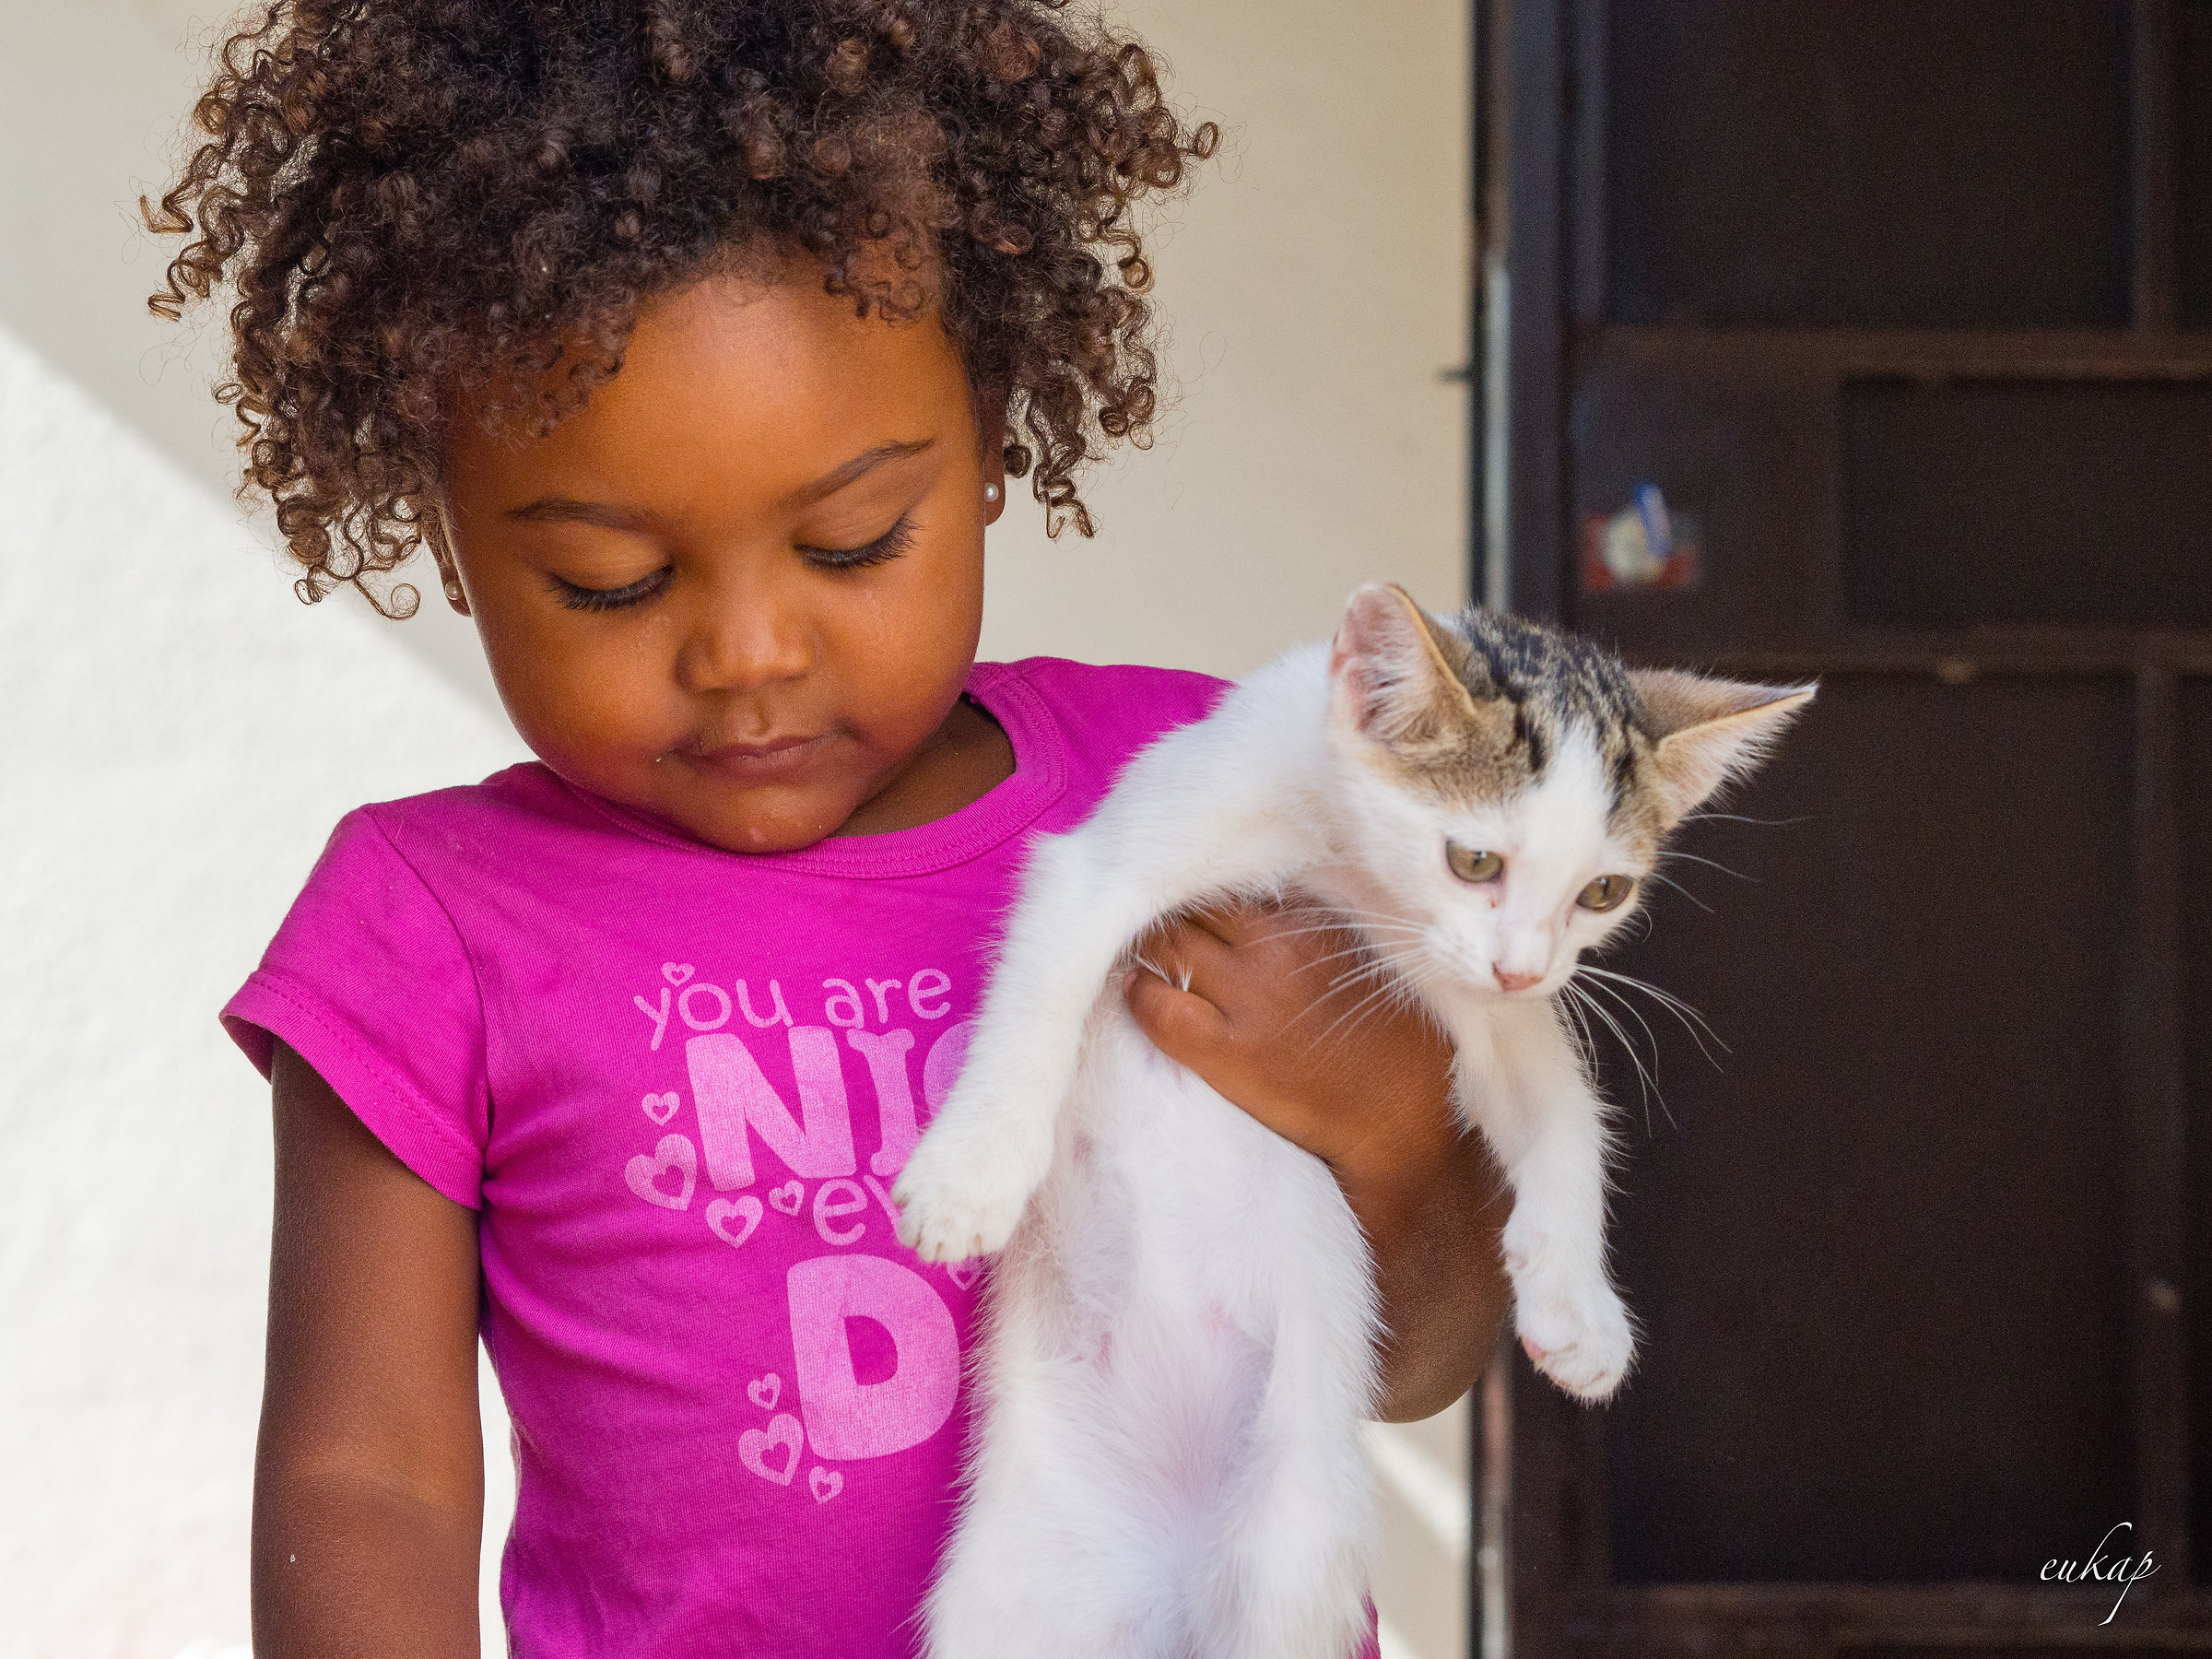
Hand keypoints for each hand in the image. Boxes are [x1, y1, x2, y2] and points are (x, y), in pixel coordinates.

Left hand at [1123, 893, 1510, 1419]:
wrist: (1400, 1127)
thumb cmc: (1402, 1044)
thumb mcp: (1381, 959)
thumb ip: (1334, 920)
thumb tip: (1284, 895)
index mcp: (1317, 919)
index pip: (1240, 872)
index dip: (1213, 880)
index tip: (1202, 889)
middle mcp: (1277, 947)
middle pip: (1193, 901)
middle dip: (1175, 905)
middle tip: (1163, 920)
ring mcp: (1247, 997)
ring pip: (1166, 942)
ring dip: (1151, 943)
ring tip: (1149, 954)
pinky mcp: (1224, 1051)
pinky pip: (1154, 1004)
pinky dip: (1139, 992)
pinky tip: (1143, 993)